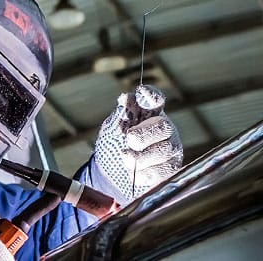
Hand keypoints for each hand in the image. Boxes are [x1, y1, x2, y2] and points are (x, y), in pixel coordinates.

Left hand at [94, 85, 182, 203]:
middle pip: (164, 126)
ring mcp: (171, 148)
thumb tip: (126, 98)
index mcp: (149, 112)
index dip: (152, 95)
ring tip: (125, 158)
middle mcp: (164, 127)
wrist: (111, 174)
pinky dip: (145, 173)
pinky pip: (164, 171)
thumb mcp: (111, 129)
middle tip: (128, 139)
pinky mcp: (172, 168)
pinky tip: (134, 173)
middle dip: (144, 134)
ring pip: (165, 150)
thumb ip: (120, 115)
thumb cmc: (114, 145)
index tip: (142, 92)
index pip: (156, 99)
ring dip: (141, 157)